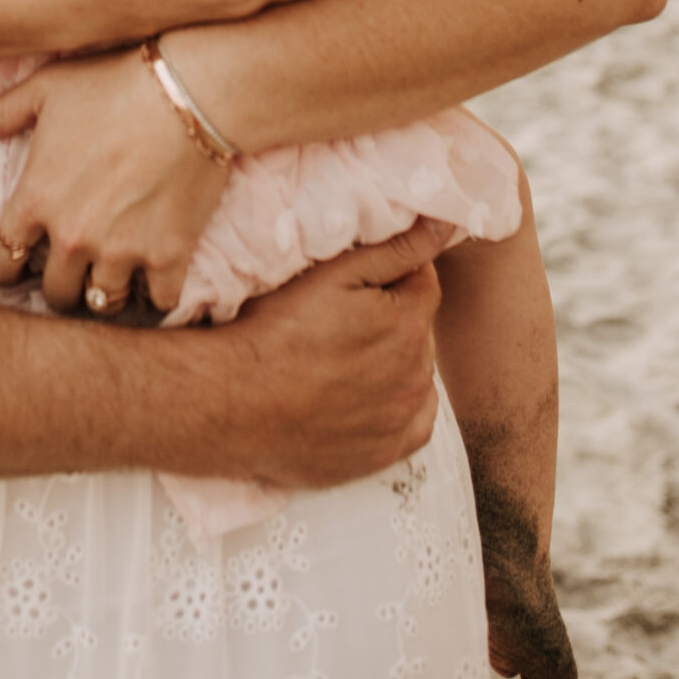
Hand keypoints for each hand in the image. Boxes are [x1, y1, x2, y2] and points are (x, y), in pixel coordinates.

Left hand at [0, 47, 229, 311]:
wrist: (188, 91)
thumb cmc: (112, 84)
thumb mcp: (45, 89)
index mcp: (36, 201)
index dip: (2, 267)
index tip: (16, 260)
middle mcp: (72, 237)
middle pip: (54, 295)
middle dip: (57, 284)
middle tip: (70, 266)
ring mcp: (121, 252)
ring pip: (101, 304)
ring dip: (103, 292)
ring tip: (110, 273)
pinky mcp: (168, 256)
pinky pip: (156, 304)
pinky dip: (155, 297)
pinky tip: (154, 278)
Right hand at [185, 221, 447, 490]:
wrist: (235, 402)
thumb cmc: (276, 329)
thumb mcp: (332, 274)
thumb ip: (396, 249)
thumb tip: (444, 224)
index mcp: (408, 324)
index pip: (424, 281)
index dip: (393, 272)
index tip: (357, 279)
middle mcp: (416, 375)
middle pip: (418, 328)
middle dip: (393, 316)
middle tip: (342, 315)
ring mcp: (400, 419)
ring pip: (416, 373)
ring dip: (394, 360)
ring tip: (343, 355)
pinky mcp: (383, 454)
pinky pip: (414, 422)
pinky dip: (399, 405)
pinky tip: (365, 393)